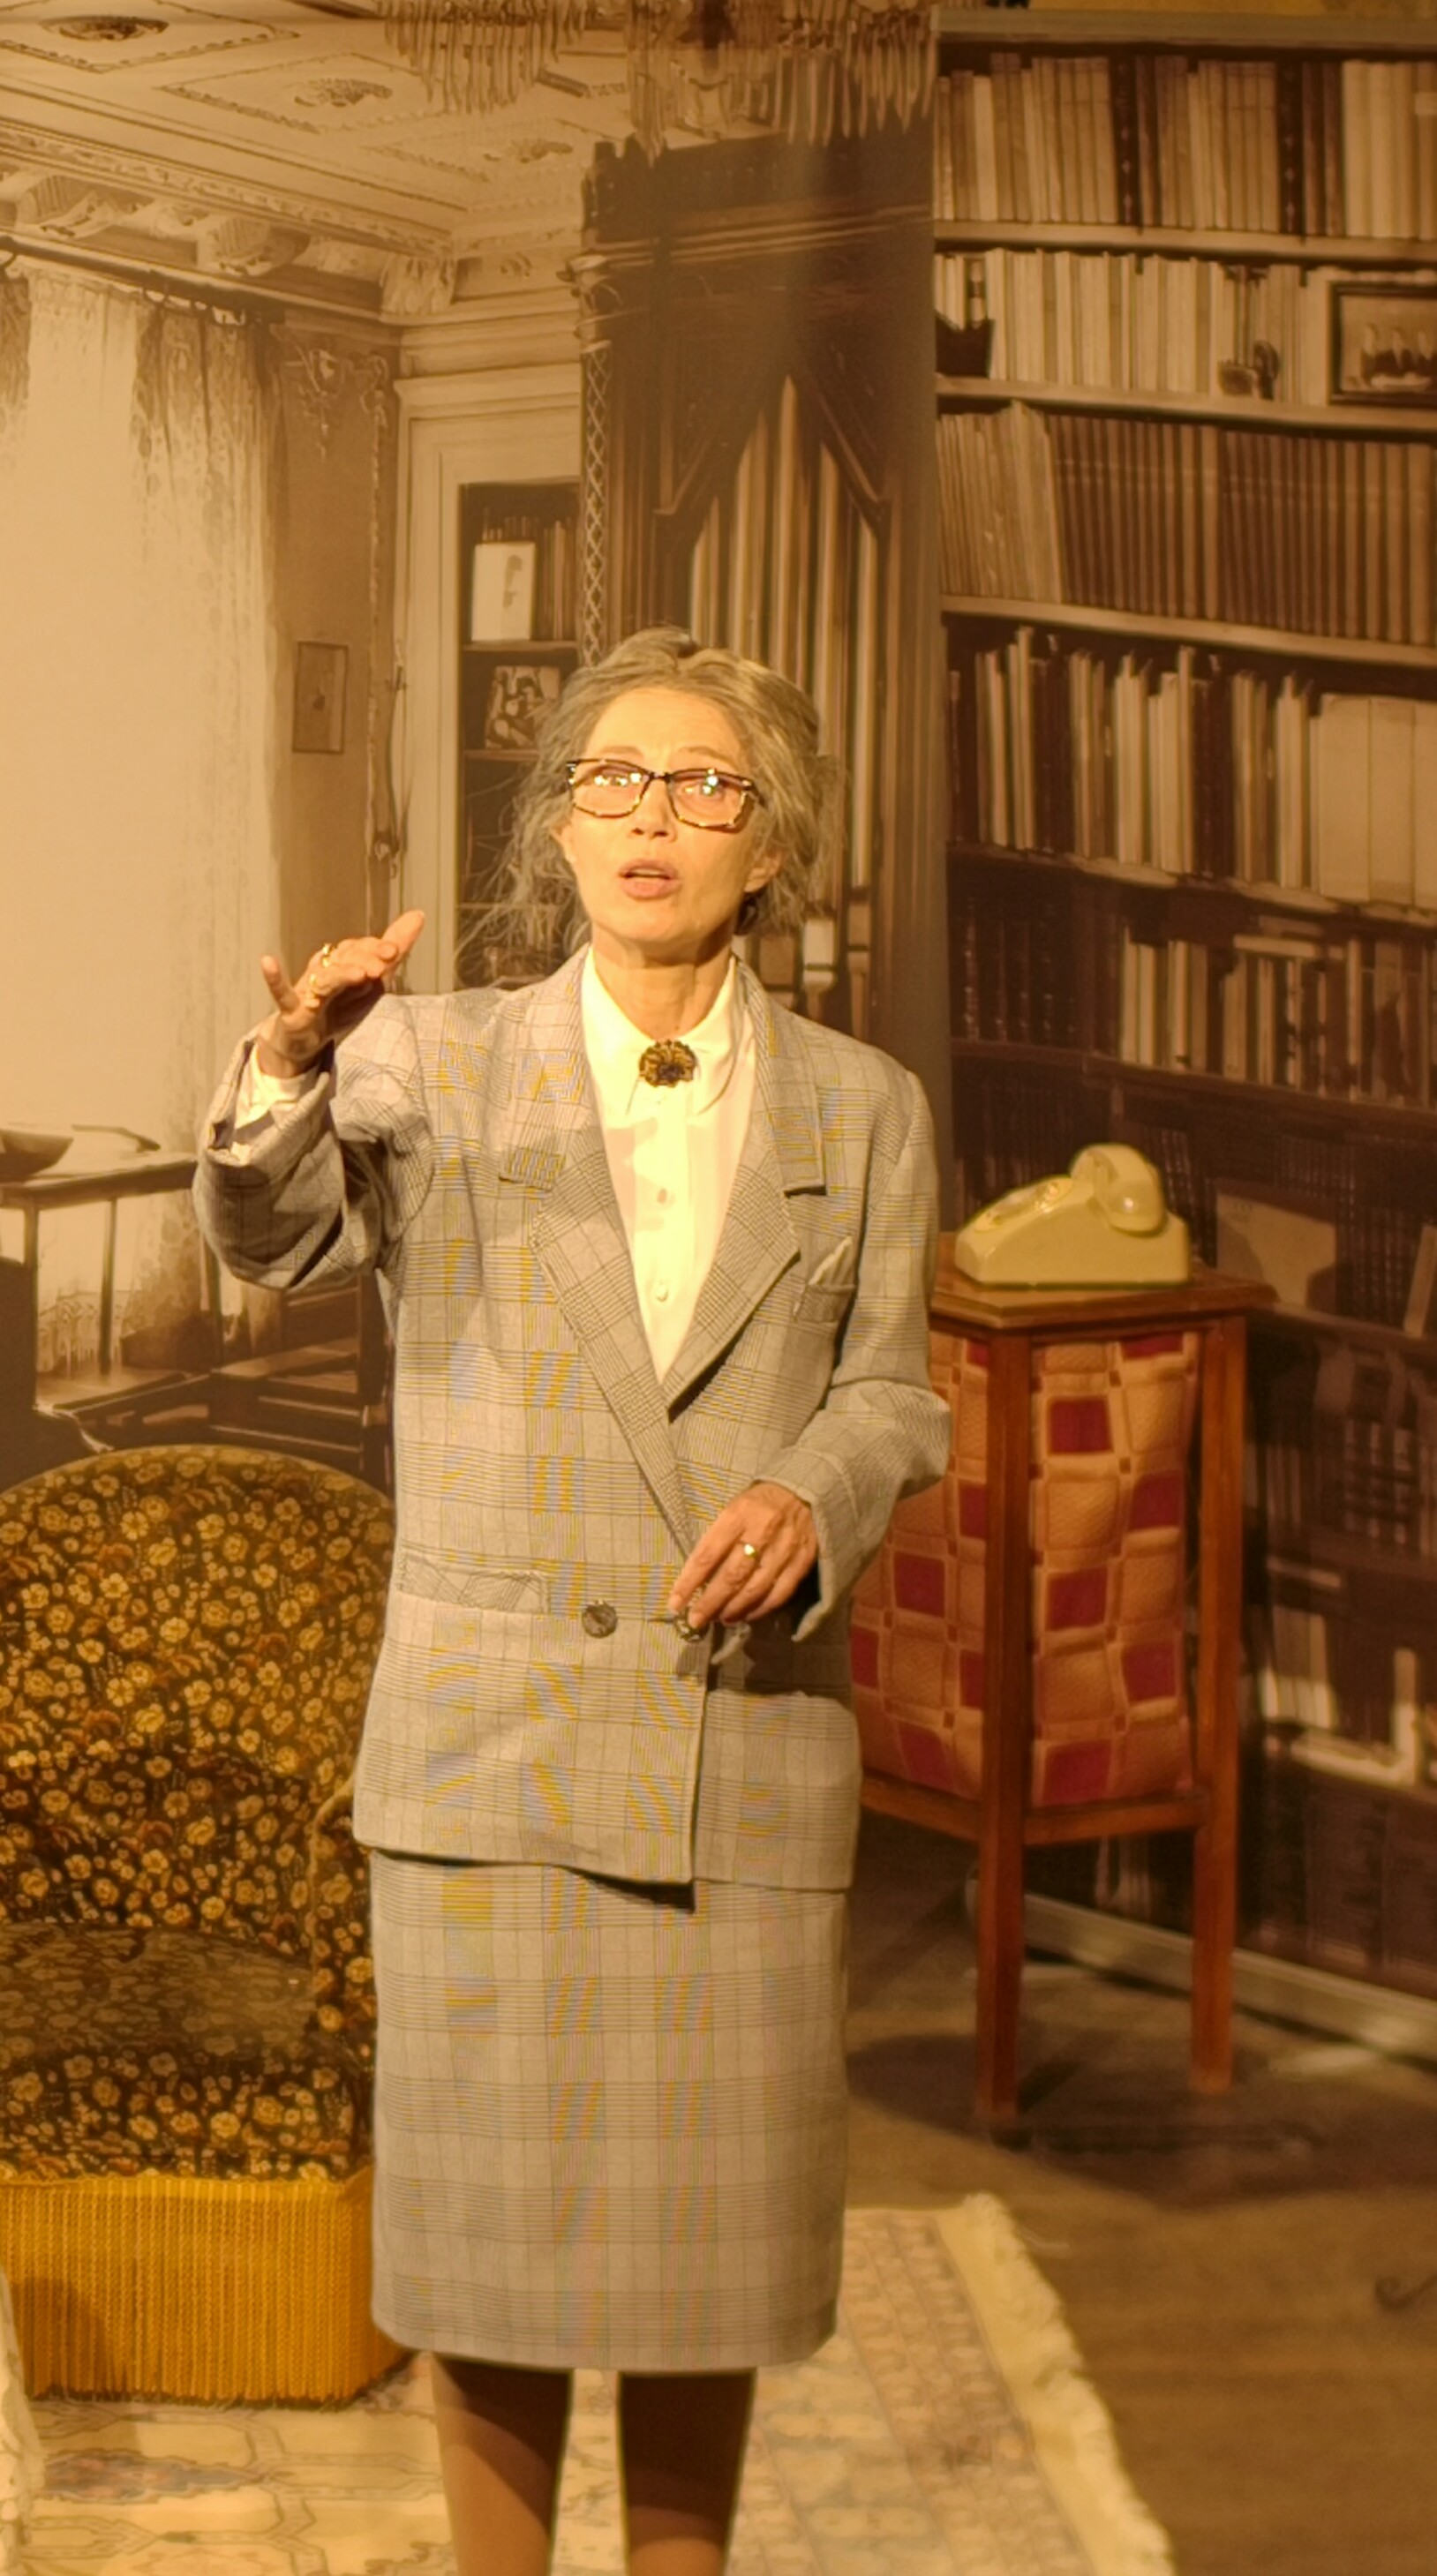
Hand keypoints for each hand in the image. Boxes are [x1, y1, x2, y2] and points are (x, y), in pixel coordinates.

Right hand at [254, 909, 425, 1073]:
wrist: (306, 1040)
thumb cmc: (340, 1005)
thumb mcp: (373, 982)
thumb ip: (394, 950)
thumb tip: (418, 915)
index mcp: (344, 962)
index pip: (360, 949)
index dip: (376, 948)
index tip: (395, 950)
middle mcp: (324, 969)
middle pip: (344, 959)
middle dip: (364, 961)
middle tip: (383, 966)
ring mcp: (306, 987)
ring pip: (325, 977)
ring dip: (341, 974)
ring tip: (359, 974)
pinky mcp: (291, 1010)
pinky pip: (280, 993)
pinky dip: (274, 979)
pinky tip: (267, 962)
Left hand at [667, 1480, 817, 1632]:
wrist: (803, 1492)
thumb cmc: (758, 1504)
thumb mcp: (733, 1509)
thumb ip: (717, 1539)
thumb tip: (697, 1580)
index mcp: (738, 1514)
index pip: (708, 1554)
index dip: (690, 1582)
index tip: (675, 1603)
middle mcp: (762, 1531)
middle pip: (732, 1575)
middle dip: (711, 1602)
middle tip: (696, 1621)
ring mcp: (785, 1548)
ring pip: (756, 1588)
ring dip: (734, 1609)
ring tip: (720, 1619)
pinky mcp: (802, 1562)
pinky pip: (780, 1593)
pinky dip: (761, 1609)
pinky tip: (747, 1616)